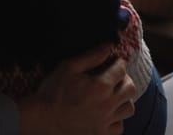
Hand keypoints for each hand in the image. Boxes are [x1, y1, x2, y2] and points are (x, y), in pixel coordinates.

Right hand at [17, 44, 135, 134]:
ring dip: (125, 98)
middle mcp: (108, 104)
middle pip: (130, 89)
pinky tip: (108, 113)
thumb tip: (108, 47)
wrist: (43, 119)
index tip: (115, 60)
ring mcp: (106, 121)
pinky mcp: (101, 134)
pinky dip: (117, 119)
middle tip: (117, 75)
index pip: (120, 69)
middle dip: (126, 78)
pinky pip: (119, 127)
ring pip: (128, 108)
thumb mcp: (68, 67)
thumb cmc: (53, 92)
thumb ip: (91, 56)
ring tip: (115, 94)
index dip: (119, 62)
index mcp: (100, 86)